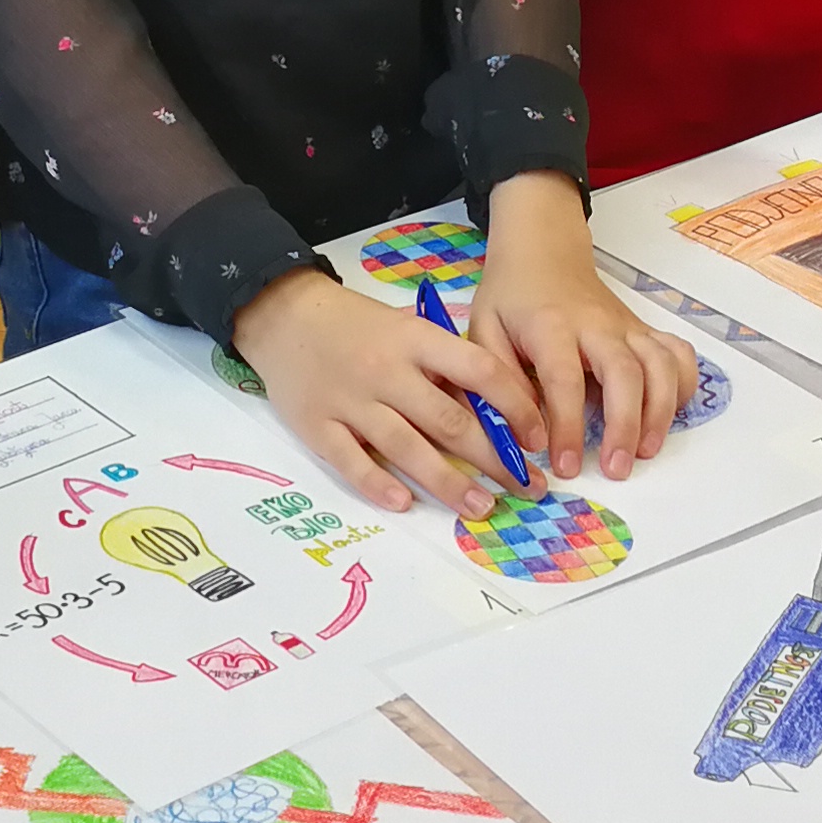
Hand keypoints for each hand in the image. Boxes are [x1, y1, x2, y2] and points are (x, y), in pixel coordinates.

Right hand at [234, 266, 541, 514]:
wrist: (283, 315)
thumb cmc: (356, 325)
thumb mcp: (406, 327)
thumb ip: (442, 364)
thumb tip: (494, 411)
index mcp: (415, 339)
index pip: (478, 370)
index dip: (514, 406)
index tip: (538, 437)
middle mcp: (386, 370)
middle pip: (448, 420)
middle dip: (494, 458)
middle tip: (527, 487)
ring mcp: (350, 400)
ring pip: (406, 447)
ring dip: (448, 482)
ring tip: (481, 507)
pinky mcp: (317, 425)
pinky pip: (351, 460)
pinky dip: (377, 483)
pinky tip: (404, 502)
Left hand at [469, 174, 698, 481]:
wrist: (543, 251)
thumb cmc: (511, 297)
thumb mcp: (485, 331)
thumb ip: (499, 382)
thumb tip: (523, 436)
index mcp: (551, 325)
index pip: (564, 379)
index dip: (568, 426)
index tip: (566, 466)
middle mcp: (597, 325)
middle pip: (625, 373)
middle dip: (625, 425)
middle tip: (616, 470)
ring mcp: (627, 326)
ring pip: (660, 365)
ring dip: (660, 412)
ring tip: (646, 452)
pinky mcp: (645, 330)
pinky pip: (678, 355)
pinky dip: (683, 386)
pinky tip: (669, 416)